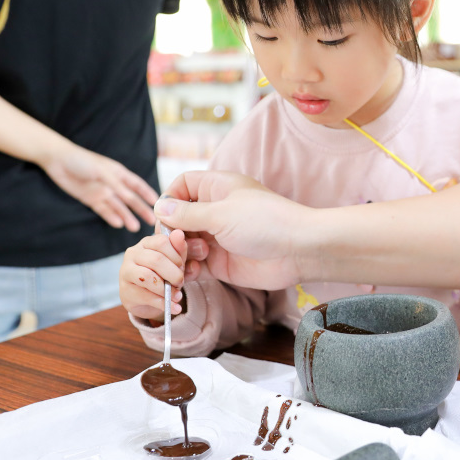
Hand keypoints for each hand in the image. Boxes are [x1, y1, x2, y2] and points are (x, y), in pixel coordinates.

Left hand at [41, 144, 158, 230]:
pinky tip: (118, 224)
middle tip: (151, 222)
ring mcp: (102, 192)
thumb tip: (131, 198)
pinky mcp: (90, 199)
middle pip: (130, 199)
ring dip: (126, 216)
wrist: (58, 160)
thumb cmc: (82, 160)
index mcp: (119, 173)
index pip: (137, 185)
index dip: (148, 193)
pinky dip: (111, 216)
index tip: (158, 204)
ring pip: (118, 207)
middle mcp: (112, 184)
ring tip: (135, 228)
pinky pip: (103, 210)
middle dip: (141, 209)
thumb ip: (117, 185)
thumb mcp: (102, 172)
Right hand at [120, 229, 200, 320]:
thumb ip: (180, 249)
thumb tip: (179, 234)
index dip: (176, 256)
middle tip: (181, 283)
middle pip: (156, 260)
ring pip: (148, 277)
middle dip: (173, 274)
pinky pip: (146, 296)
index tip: (183, 267)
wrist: (148, 298)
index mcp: (147, 242)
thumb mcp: (176, 261)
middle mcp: (133, 253)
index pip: (162, 241)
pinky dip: (164, 304)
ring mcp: (125, 271)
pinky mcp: (125, 290)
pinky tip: (175, 308)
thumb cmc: (164, 274)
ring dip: (167, 289)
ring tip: (177, 296)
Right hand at [154, 171, 310, 289]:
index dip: (171, 198)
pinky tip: (191, 273)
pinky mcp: (221, 262)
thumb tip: (160, 207)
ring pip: (184, 243)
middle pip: (178, 218)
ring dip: (180, 252)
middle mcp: (215, 211)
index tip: (167, 216)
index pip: (183, 185)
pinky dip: (188, 270)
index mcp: (217, 188)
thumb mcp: (221, 214)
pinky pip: (194, 265)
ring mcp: (217, 237)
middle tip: (177, 243)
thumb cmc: (265, 222)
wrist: (299, 252)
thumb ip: (187, 214)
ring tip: (196, 257)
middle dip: (172, 232)